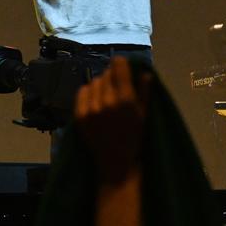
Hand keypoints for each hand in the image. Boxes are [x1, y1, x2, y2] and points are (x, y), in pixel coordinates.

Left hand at [74, 56, 148, 184]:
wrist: (116, 162)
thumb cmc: (134, 138)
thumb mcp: (144, 115)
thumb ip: (144, 92)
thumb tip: (146, 72)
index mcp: (126, 101)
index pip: (119, 68)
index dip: (120, 63)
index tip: (121, 63)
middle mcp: (107, 102)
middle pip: (106, 75)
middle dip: (112, 77)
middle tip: (116, 86)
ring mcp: (91, 109)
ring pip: (94, 82)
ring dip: (100, 85)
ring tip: (107, 96)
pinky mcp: (79, 115)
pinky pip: (82, 92)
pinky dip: (88, 92)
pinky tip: (95, 100)